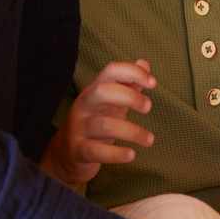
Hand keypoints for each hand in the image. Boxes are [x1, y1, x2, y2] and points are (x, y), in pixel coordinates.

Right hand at [42, 59, 155, 187]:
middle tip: (148, 107)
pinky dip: (116, 154)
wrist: (66, 154)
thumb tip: (144, 64)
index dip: (132, 72)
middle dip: (129, 96)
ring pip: (105, 125)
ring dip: (132, 132)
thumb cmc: (94, 122)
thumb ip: (127, 83)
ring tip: (149, 139)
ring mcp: (79, 128)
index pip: (111, 71)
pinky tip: (131, 155)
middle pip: (103, 92)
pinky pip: (97, 151)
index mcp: (94, 90)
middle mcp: (84, 105)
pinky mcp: (78, 151)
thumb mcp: (110, 102)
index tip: (153, 83)